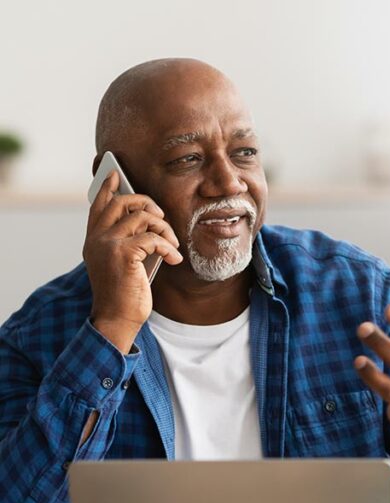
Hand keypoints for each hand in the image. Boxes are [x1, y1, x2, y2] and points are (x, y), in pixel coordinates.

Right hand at [83, 170, 182, 352]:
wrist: (117, 318)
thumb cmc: (125, 293)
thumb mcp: (124, 263)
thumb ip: (127, 241)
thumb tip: (147, 220)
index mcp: (94, 239)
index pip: (98, 205)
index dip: (106, 188)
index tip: (116, 174)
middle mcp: (96, 238)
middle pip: (122, 202)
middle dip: (147, 203)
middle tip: (162, 217)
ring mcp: (107, 244)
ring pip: (142, 216)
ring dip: (164, 229)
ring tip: (172, 245)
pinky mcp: (123, 253)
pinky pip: (153, 237)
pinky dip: (168, 247)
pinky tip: (174, 260)